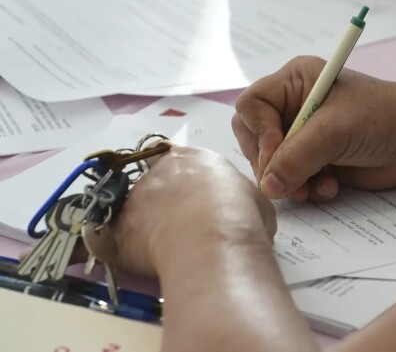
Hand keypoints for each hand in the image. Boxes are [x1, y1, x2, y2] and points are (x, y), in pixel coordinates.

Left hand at [83, 146, 275, 277]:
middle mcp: (158, 173)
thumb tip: (241, 213)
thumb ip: (238, 199)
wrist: (212, 242)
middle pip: (152, 183)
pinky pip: (115, 241)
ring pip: (132, 212)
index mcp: (193, 159)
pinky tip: (146, 266)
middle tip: (181, 228)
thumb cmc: (241, 215)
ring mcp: (134, 200)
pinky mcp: (117, 231)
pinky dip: (126, 253)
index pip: (174, 156)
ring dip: (144, 228)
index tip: (186, 192)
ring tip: (167, 253)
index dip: (178, 174)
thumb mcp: (254, 200)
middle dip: (161, 203)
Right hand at [232, 56, 395, 200]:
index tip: (277, 154)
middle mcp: (294, 105)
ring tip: (316, 187)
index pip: (252, 106)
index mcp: (295, 81)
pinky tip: (330, 188)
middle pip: (254, 138)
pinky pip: (292, 180)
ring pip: (271, 164)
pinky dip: (306, 188)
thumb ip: (297, 157)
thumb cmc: (383, 117)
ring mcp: (304, 135)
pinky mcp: (316, 160)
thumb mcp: (335, 130)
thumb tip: (268, 185)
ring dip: (291, 181)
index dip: (259, 133)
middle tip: (291, 180)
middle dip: (271, 163)